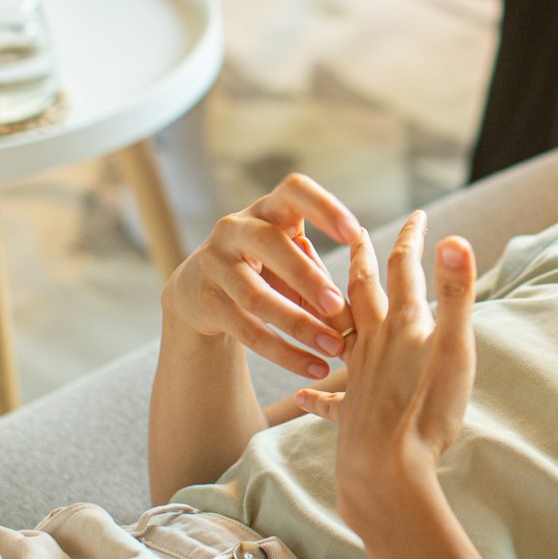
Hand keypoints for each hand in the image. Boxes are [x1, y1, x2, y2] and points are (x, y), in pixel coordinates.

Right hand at [160, 174, 361, 380]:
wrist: (198, 291)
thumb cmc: (265, 270)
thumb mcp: (290, 261)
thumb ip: (319, 277)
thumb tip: (358, 309)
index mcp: (267, 209)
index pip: (294, 191)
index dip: (324, 207)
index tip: (355, 233)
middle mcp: (235, 228)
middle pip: (270, 245)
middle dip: (307, 276)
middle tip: (338, 306)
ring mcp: (214, 263)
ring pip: (256, 295)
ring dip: (298, 324)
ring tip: (334, 348)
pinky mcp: (205, 301)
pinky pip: (247, 330)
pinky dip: (284, 352)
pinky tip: (312, 367)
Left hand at [294, 211, 477, 530]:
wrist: (387, 470)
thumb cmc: (426, 409)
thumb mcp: (453, 346)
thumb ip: (454, 293)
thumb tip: (454, 238)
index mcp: (401, 325)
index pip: (404, 269)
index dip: (412, 240)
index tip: (418, 215)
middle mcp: (374, 345)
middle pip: (363, 292)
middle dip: (364, 260)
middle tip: (357, 235)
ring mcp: (359, 380)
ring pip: (340, 334)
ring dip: (331, 309)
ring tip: (319, 295)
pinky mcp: (352, 417)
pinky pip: (331, 403)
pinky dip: (318, 397)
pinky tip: (304, 396)